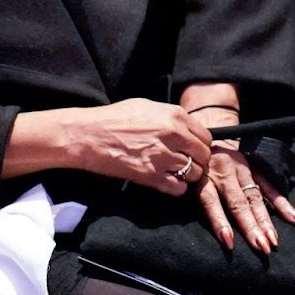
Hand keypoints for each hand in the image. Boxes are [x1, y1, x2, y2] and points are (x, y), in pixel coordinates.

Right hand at [64, 98, 213, 195]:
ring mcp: (162, 157)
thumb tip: (187, 128)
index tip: (192, 149)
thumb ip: (171, 117)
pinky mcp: (150, 176)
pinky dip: (175, 187)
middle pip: (204, 156)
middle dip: (197, 161)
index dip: (200, 144)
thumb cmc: (113, 119)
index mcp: (174, 115)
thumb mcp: (146, 106)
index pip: (206, 136)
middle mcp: (173, 135)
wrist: (88, 135)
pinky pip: (178, 188)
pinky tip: (165, 180)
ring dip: (187, 175)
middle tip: (184, 162)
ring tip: (173, 171)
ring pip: (194, 174)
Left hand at [196, 139, 294, 253]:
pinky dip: (283, 205)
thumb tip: (203, 223)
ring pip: (255, 198)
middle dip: (250, 227)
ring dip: (265, 221)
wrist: (212, 131)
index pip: (211, 201)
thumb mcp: (188, 175)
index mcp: (204, 177)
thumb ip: (195, 195)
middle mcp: (224, 174)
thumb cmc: (197, 164)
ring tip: (273, 241)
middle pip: (238, 203)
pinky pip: (271, 188)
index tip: (229, 242)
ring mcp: (243, 171)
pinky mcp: (256, 169)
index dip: (219, 221)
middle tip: (260, 247)